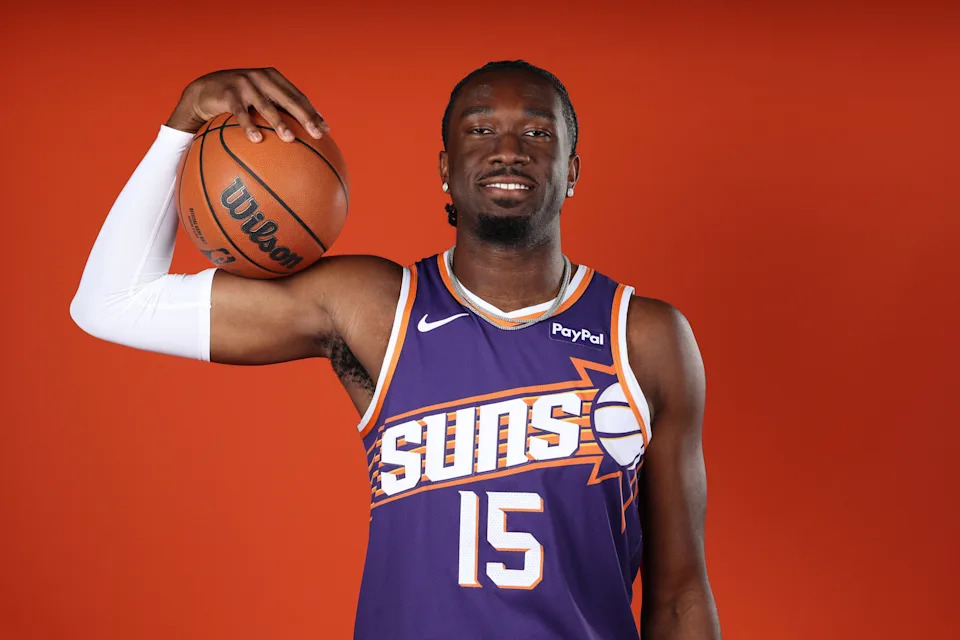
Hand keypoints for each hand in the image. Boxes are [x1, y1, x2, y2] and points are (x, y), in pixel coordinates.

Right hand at [165, 67, 328, 142]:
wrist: (204, 91)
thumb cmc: (238, 100)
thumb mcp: (259, 99)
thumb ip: (278, 110)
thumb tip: (303, 137)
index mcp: (273, 78)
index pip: (298, 97)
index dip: (313, 113)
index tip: (326, 131)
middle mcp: (261, 78)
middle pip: (289, 100)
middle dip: (305, 118)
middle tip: (317, 135)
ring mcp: (244, 84)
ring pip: (266, 106)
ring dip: (279, 123)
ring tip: (290, 139)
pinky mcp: (227, 94)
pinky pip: (240, 113)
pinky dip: (249, 126)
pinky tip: (256, 140)